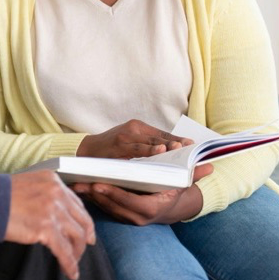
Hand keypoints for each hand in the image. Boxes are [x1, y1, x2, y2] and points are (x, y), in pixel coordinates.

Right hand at [5, 170, 95, 279]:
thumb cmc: (0, 195)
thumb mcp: (29, 184)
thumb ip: (45, 194)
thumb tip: (55, 213)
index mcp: (53, 180)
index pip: (76, 203)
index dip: (82, 219)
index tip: (84, 229)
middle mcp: (56, 193)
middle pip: (81, 219)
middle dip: (85, 236)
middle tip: (85, 246)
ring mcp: (52, 210)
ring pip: (77, 236)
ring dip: (77, 252)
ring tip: (73, 262)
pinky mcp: (45, 228)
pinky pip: (64, 251)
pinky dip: (69, 264)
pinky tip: (70, 272)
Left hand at [72, 164, 213, 224]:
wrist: (173, 208)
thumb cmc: (175, 191)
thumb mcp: (184, 182)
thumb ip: (194, 174)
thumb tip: (209, 166)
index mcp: (153, 208)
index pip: (131, 204)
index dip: (114, 195)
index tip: (100, 185)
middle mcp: (139, 217)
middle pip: (114, 207)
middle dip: (96, 195)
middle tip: (81, 183)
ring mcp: (128, 218)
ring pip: (106, 209)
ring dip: (91, 197)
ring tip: (76, 184)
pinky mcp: (120, 215)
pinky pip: (104, 208)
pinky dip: (93, 199)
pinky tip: (80, 188)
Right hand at [77, 119, 192, 158]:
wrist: (86, 150)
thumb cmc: (110, 149)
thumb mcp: (129, 143)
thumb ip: (145, 145)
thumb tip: (167, 152)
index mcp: (138, 127)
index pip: (162, 134)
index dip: (178, 139)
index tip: (192, 145)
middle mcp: (134, 128)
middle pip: (160, 136)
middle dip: (176, 143)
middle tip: (191, 148)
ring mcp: (126, 136)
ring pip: (150, 141)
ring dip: (166, 146)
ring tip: (180, 148)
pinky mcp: (119, 145)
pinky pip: (138, 149)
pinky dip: (150, 150)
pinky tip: (160, 152)